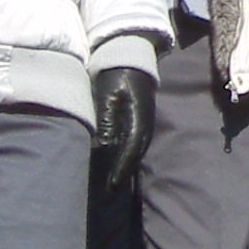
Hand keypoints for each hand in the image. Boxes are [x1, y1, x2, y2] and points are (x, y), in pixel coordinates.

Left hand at [90, 66, 155, 192]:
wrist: (128, 57)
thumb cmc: (115, 74)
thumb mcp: (107, 95)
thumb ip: (106, 120)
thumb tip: (103, 146)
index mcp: (139, 118)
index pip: (131, 150)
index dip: (121, 169)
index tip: (111, 186)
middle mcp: (145, 124)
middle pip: (136, 154)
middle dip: (123, 173)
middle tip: (109, 191)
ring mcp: (144, 122)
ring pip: (136, 150)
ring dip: (125, 166)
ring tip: (111, 183)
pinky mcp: (138, 120)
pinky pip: (133, 143)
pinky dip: (125, 155)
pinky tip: (114, 163)